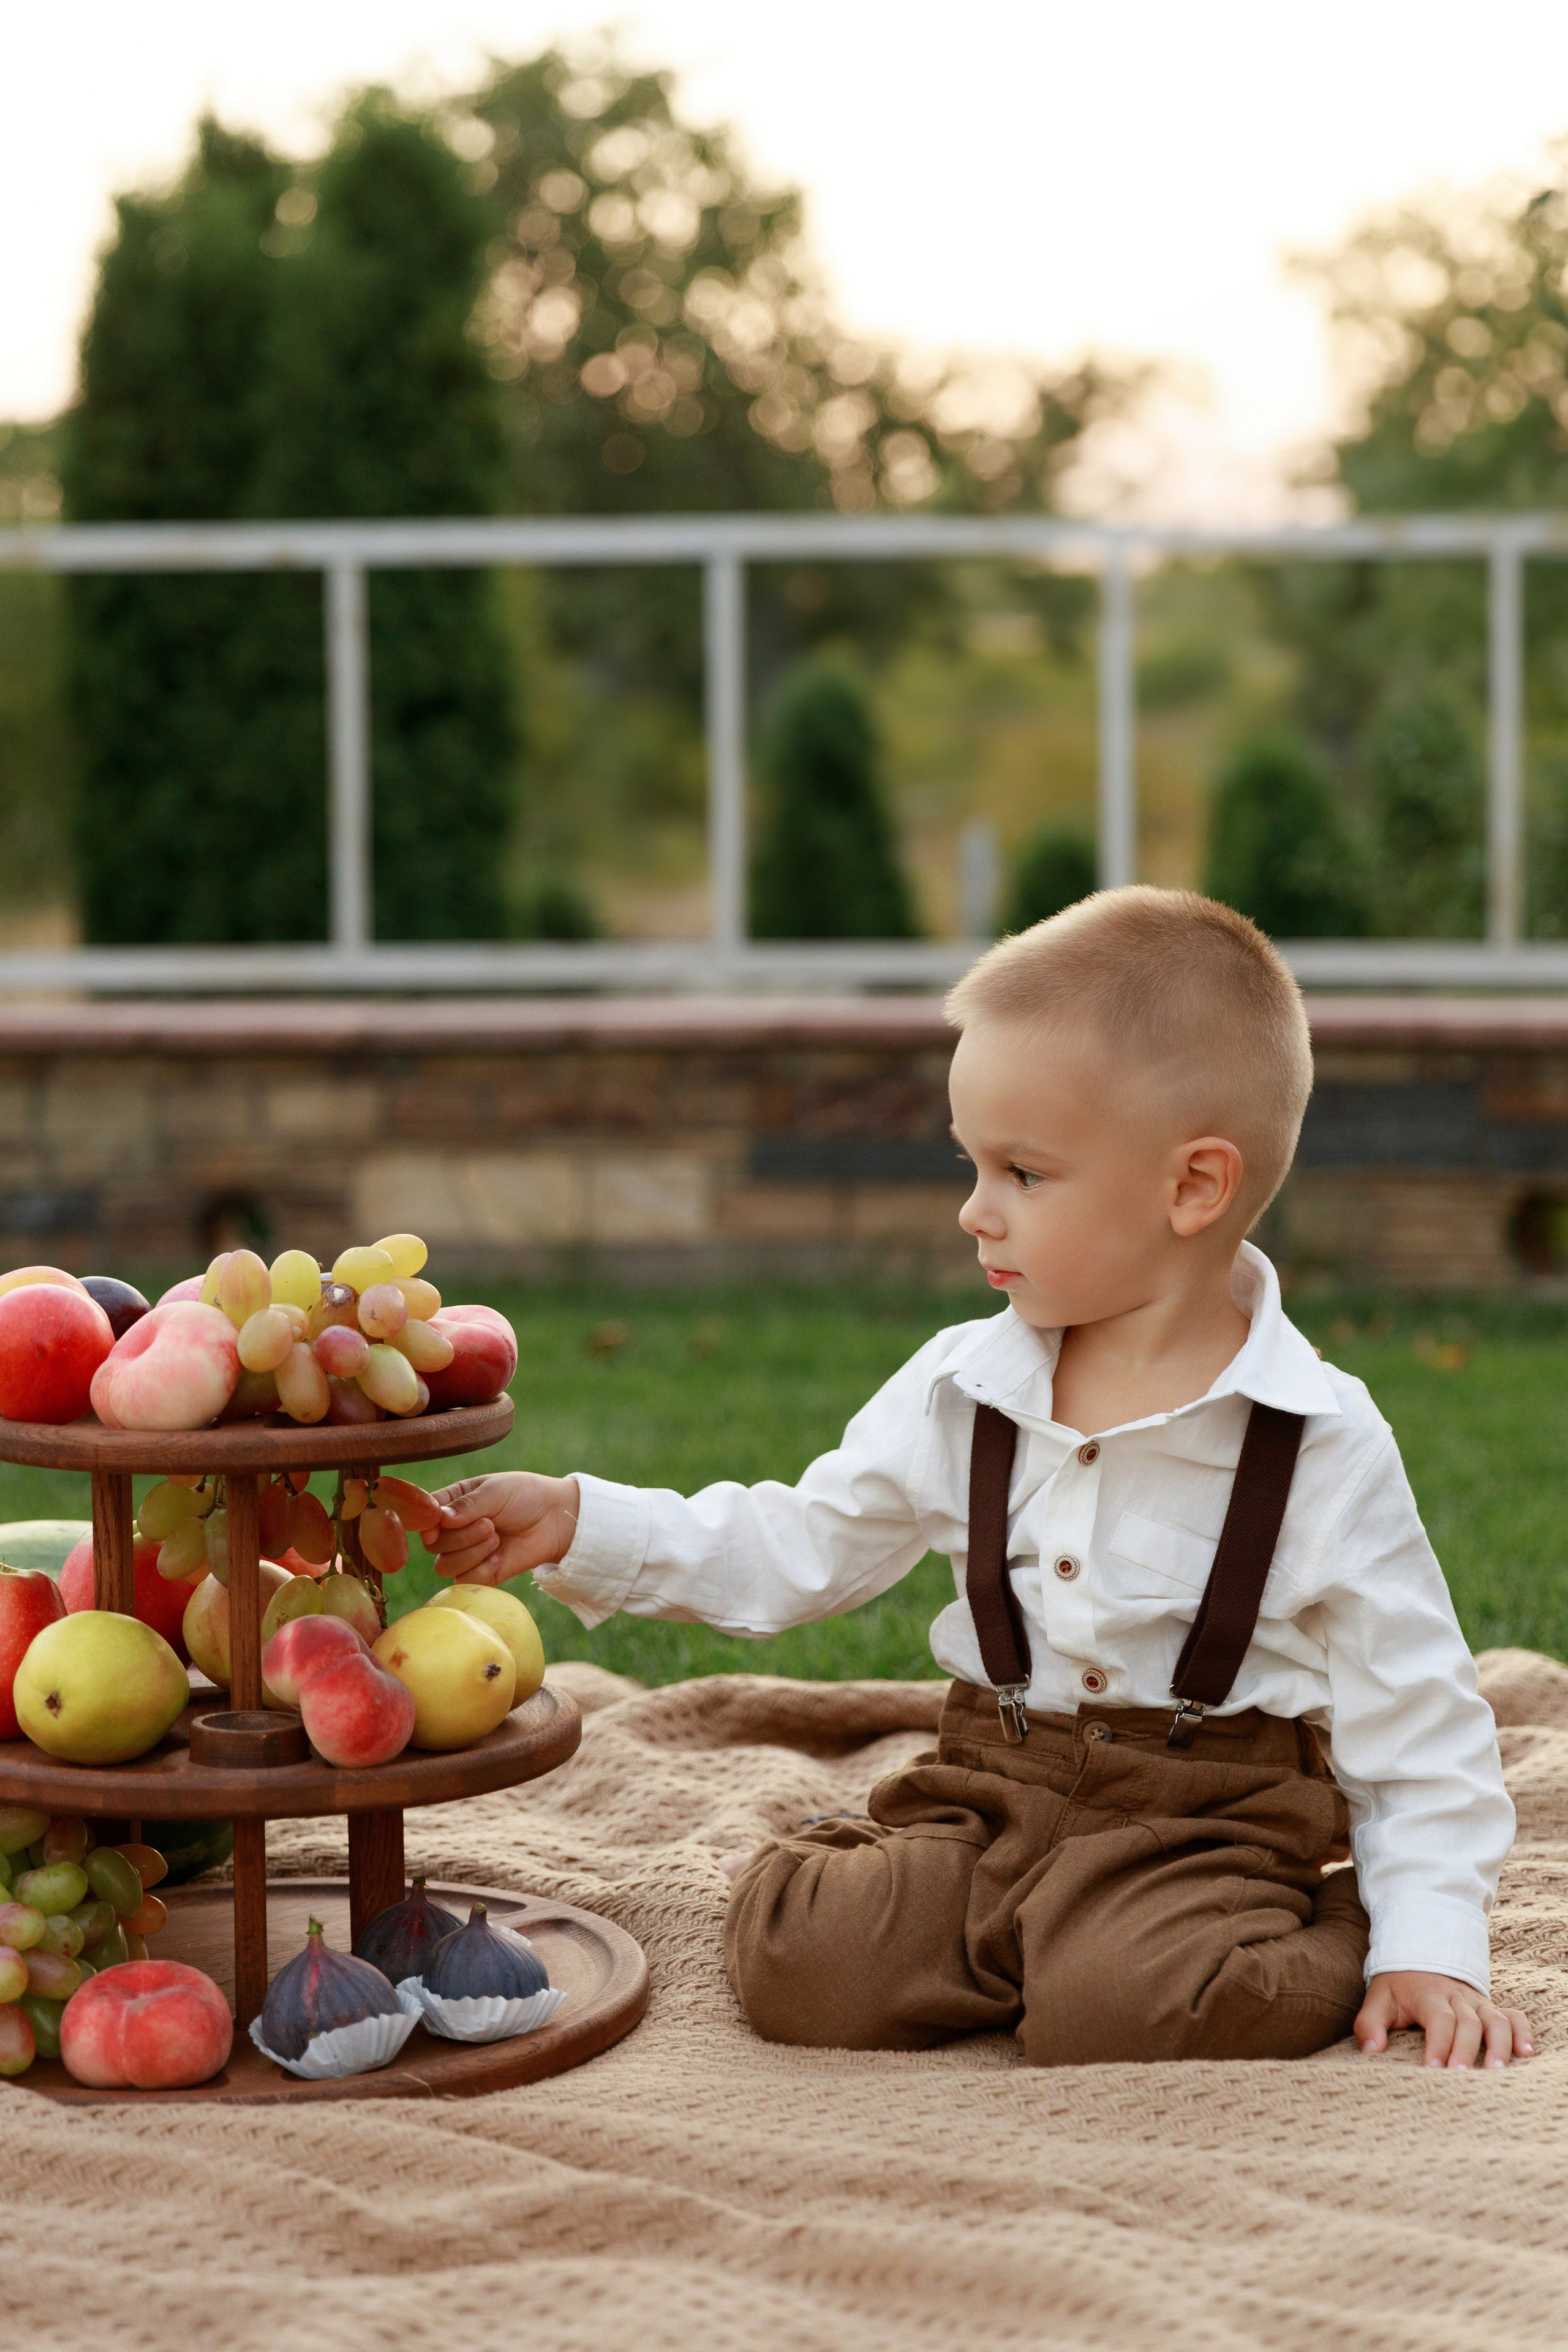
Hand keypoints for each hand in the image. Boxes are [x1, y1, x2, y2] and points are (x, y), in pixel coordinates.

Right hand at [423, 1473, 580, 1586]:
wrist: (555, 1520)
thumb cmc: (525, 1496)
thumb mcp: (496, 1491)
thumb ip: (466, 1505)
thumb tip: (440, 1519)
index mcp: (452, 1503)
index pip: (424, 1517)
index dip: (429, 1523)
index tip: (444, 1521)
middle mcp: (454, 1530)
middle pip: (433, 1545)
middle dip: (462, 1536)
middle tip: (490, 1524)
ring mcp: (465, 1554)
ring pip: (444, 1566)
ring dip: (471, 1553)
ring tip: (496, 1538)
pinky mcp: (481, 1574)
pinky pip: (464, 1582)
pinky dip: (482, 1570)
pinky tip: (500, 1558)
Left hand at [1356, 1971, 1534, 2068]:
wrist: (1420, 1959)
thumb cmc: (1398, 1988)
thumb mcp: (1377, 1999)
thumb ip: (1369, 2024)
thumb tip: (1370, 2051)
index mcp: (1428, 1994)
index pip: (1438, 2018)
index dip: (1438, 2042)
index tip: (1434, 2068)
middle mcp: (1457, 1997)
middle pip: (1468, 2022)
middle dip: (1466, 2050)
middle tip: (1462, 2077)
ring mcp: (1478, 2003)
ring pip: (1495, 2020)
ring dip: (1499, 2044)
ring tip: (1496, 2072)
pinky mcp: (1491, 2009)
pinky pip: (1513, 2016)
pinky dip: (1522, 2032)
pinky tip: (1526, 2053)